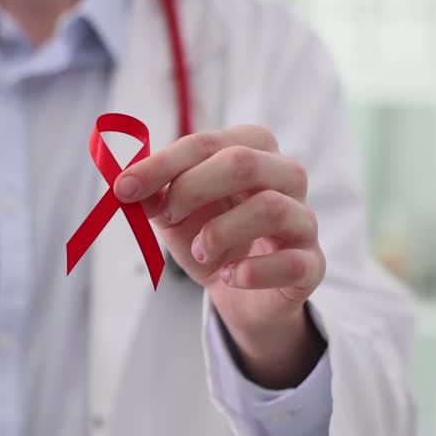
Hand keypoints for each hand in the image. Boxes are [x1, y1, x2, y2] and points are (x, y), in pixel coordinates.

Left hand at [115, 125, 325, 386]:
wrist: (240, 293)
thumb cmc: (210, 238)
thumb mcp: (173, 215)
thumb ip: (154, 197)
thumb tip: (126, 187)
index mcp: (253, 150)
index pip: (208, 143)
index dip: (162, 164)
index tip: (123, 188)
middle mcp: (286, 177)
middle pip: (244, 163)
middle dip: (192, 188)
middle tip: (167, 216)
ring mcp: (304, 220)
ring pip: (271, 208)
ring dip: (221, 232)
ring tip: (200, 251)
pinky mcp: (312, 264)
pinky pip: (291, 262)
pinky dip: (252, 272)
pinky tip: (230, 277)